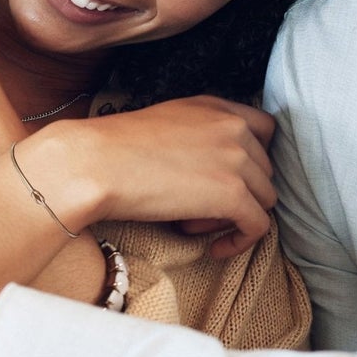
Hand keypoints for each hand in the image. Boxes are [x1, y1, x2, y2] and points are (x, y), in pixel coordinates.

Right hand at [25, 95, 277, 257]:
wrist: (92, 163)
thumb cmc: (113, 148)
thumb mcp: (164, 123)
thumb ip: (197, 134)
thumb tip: (209, 169)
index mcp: (215, 106)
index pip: (264, 130)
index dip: (253, 160)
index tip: (233, 179)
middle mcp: (233, 127)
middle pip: (264, 170)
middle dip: (238, 192)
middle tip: (197, 207)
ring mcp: (237, 159)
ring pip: (264, 199)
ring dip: (234, 216)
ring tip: (194, 223)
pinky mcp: (233, 194)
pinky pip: (258, 226)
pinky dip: (240, 242)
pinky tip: (215, 249)